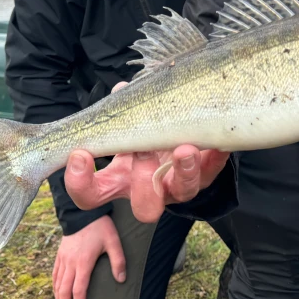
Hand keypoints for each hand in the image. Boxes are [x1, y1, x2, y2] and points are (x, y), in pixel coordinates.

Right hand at [53, 214, 125, 298]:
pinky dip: (54, 287)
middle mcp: (70, 263)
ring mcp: (63, 259)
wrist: (82, 211)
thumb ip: (118, 261)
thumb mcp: (113, 241)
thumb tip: (121, 279)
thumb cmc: (100, 226)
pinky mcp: (60, 254)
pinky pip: (54, 274)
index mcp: (83, 263)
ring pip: (57, 284)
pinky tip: (55, 293)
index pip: (78, 290)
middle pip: (63, 291)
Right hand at [65, 82, 230, 223]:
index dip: (80, 182)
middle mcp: (151, 189)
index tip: (80, 155)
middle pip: (146, 208)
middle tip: (141, 152)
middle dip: (144, 181)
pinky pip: (214, 170)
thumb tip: (121, 89)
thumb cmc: (142, 129)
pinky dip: (216, 157)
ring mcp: (180, 184)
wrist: (178, 134)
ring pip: (184, 192)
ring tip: (183, 150)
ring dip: (183, 172)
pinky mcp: (205, 172)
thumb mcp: (125, 123)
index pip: (91, 196)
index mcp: (121, 181)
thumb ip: (119, 110)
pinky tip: (219, 143)